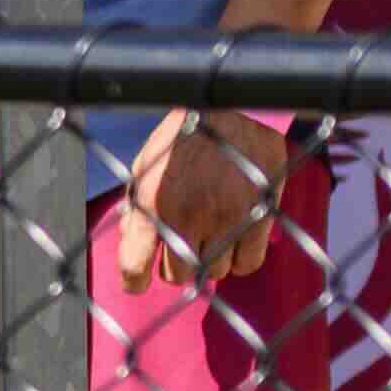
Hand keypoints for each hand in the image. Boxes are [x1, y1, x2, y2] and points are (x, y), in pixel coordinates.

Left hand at [110, 111, 293, 291]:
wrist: (226, 109)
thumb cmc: (179, 140)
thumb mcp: (144, 169)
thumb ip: (135, 212)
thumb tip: (131, 250)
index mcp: (151, 203)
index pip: (135, 268)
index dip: (134, 280)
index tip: (138, 281)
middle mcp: (187, 215)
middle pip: (177, 276)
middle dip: (177, 264)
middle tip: (183, 243)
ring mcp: (226, 217)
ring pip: (214, 273)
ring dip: (210, 259)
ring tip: (212, 232)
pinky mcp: (259, 215)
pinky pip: (248, 264)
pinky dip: (240, 257)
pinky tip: (235, 238)